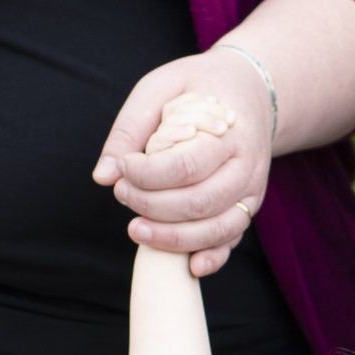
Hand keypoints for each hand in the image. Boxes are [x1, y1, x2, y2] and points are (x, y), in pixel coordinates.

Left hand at [95, 54, 272, 274]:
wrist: (251, 91)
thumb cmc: (199, 88)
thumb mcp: (161, 87)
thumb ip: (130, 127)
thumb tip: (102, 175)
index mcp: (228, 131)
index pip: (186, 165)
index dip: (146, 175)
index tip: (122, 167)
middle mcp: (246, 165)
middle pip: (199, 202)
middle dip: (151, 205)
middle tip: (121, 193)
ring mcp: (251, 190)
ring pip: (217, 228)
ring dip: (172, 238)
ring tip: (135, 230)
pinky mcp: (248, 207)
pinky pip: (233, 240)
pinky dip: (213, 258)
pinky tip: (189, 266)